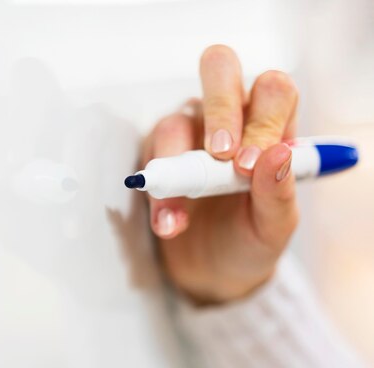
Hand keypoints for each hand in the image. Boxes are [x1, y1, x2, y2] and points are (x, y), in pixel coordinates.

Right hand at [144, 45, 298, 304]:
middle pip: (221, 69)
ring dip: (177, 170)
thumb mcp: (274, 227)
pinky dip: (158, 193)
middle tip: (217, 156)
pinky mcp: (158, 155)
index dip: (260, 120)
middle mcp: (229, 119)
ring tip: (180, 220)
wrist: (211, 271)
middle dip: (219, 108)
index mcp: (271, 129)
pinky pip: (151, 157)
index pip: (272, 92)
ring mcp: (189, 133)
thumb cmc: (249, 240)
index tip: (246, 166)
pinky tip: (169, 224)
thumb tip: (277, 154)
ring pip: (176, 119)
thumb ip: (279, 193)